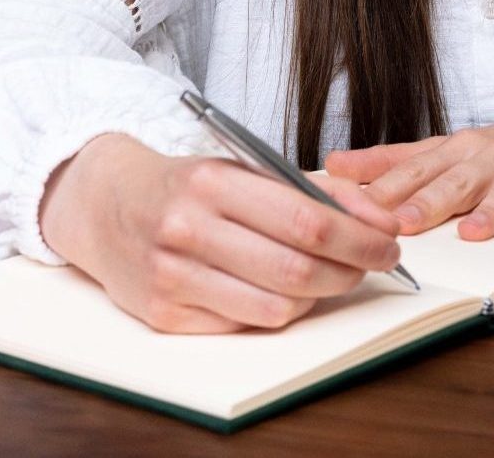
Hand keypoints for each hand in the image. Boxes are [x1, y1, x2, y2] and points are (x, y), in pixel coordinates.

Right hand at [40, 133, 403, 333]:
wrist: (104, 204)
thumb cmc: (185, 186)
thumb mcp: (243, 167)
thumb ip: (312, 189)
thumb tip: (379, 219)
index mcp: (213, 183)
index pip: (307, 221)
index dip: (360, 239)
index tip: (388, 243)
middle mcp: (188, 230)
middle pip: (297, 270)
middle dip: (350, 272)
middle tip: (370, 264)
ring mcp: (172, 276)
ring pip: (276, 307)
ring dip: (318, 297)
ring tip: (327, 277)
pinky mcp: (164, 314)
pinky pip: (245, 325)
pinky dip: (277, 311)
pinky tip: (282, 291)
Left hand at [325, 107, 493, 240]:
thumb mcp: (447, 150)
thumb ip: (392, 162)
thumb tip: (331, 167)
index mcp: (457, 152)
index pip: (414, 171)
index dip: (385, 190)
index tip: (354, 209)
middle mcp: (491, 156)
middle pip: (456, 181)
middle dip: (428, 202)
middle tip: (404, 224)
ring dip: (493, 212)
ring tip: (474, 232)